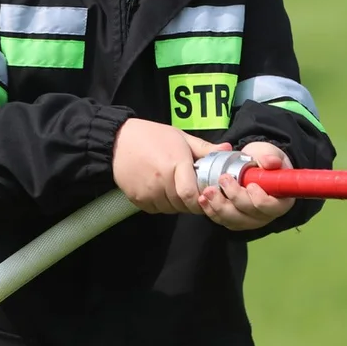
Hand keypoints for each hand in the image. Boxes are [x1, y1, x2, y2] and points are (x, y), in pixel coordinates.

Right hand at [112, 118, 231, 214]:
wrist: (118, 140)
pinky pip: (156, 209)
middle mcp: (161, 181)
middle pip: (183, 205)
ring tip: (175, 186)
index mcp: (176, 164)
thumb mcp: (181, 137)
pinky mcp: (137, 199)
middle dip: (191, 201)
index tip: (204, 193)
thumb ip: (205, 148)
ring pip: (171, 209)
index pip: (191, 195)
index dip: (201, 198)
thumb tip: (229, 150)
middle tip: (192, 189)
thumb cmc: (152, 136)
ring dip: (177, 203)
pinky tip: (161, 189)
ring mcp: (148, 192)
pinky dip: (162, 204)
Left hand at [197, 142, 295, 230]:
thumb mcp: (269, 154)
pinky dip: (211, 211)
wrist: (252, 165)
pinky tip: (203, 199)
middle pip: (250, 216)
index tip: (250, 184)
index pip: (272, 207)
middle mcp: (265, 215)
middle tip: (223, 180)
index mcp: (280, 200)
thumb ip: (270, 157)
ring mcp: (249, 219)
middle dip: (234, 199)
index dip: (260, 200)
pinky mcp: (234, 220)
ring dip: (219, 207)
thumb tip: (269, 162)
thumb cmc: (264, 161)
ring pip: (233, 220)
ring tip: (208, 191)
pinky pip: (222, 220)